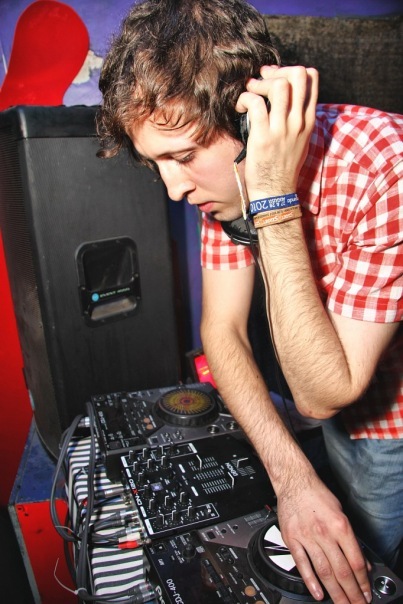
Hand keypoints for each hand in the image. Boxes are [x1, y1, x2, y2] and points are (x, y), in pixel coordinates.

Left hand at [235, 64, 318, 200]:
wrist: (275, 193)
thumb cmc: (282, 168)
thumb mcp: (299, 142)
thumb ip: (296, 120)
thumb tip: (285, 101)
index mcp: (308, 121)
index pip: (312, 78)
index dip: (290, 71)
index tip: (275, 79)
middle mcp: (298, 122)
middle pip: (297, 75)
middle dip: (276, 72)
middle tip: (261, 81)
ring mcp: (282, 129)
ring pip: (278, 86)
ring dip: (259, 84)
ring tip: (250, 94)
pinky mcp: (263, 136)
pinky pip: (255, 103)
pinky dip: (245, 99)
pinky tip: (240, 107)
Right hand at [276, 473, 371, 603]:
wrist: (294, 482)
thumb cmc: (317, 495)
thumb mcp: (340, 513)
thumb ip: (350, 538)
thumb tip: (360, 561)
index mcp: (340, 525)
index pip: (355, 561)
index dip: (363, 581)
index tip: (366, 592)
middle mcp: (324, 532)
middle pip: (341, 570)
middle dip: (351, 592)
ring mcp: (307, 537)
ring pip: (324, 571)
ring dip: (335, 591)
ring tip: (342, 603)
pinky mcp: (292, 539)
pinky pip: (302, 564)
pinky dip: (310, 581)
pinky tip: (318, 593)